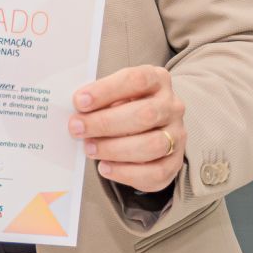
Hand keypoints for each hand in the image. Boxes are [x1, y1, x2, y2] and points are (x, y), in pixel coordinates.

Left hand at [69, 65, 185, 192]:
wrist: (149, 128)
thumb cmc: (124, 105)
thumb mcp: (114, 93)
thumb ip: (99, 99)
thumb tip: (76, 111)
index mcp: (157, 80)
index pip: (135, 80)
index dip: (106, 91)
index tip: (80, 101)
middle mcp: (171, 106)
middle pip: (144, 114)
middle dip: (105, 123)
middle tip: (78, 128)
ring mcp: (176, 135)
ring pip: (152, 145)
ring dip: (115, 149)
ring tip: (90, 148)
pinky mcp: (175, 162)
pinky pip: (155, 172)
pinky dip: (127, 172)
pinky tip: (105, 167)